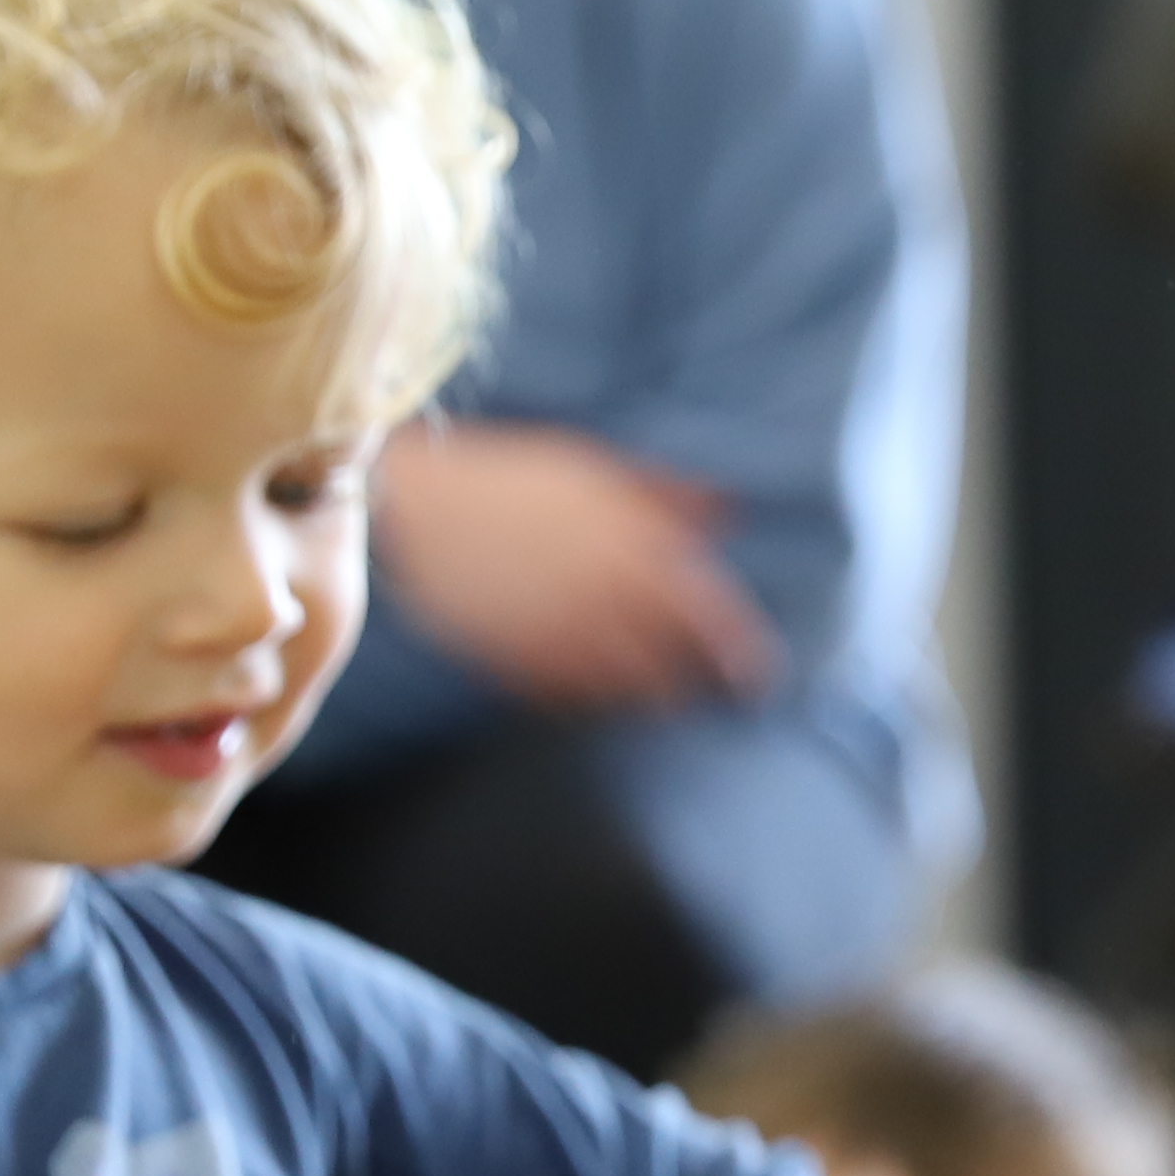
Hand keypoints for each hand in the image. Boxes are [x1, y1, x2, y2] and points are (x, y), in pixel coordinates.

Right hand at [374, 423, 780, 710]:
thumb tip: (730, 512)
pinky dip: (592, 704)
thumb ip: (666, 496)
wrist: (415, 502)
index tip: (759, 674)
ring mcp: (561, 632)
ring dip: (651, 697)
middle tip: (712, 695)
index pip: (710, 613)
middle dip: (702, 684)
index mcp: (633, 547)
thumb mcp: (594, 471)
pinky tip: (596, 697)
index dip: (741, 649)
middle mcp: (606, 596)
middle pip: (677, 662)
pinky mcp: (516, 659)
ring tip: (662, 700)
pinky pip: (571, 699)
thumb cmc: (511, 478)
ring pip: (628, 689)